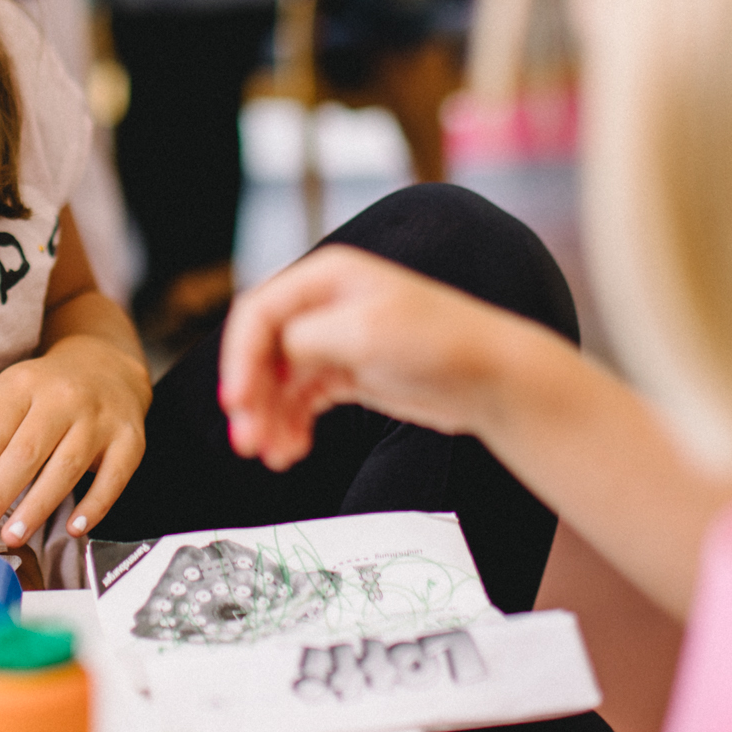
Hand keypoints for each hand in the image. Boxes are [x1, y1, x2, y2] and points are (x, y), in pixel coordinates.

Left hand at [0, 333, 150, 551]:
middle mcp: (63, 398)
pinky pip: (114, 477)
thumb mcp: (8, 392)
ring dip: (37, 507)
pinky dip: (95, 506)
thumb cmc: (47, 390)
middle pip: (26, 453)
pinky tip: (74, 528)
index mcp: (24, 384)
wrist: (108, 366)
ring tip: (13, 536)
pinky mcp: (130, 439)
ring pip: (67, 467)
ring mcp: (100, 419)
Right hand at [216, 245, 550, 470]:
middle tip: (247, 440)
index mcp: (327, 277)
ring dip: (269, 417)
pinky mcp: (350, 372)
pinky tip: (292, 450)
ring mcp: (337, 340)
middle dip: (252, 396)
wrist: (494, 377)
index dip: (240, 359)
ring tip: (273, 454)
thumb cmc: (441, 342)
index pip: (259, 315)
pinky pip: (303, 399)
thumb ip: (308, 338)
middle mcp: (326, 304)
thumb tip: (272, 351)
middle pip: (263, 350)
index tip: (237, 402)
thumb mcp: (367, 332)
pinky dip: (292, 424)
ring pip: (280, 380)